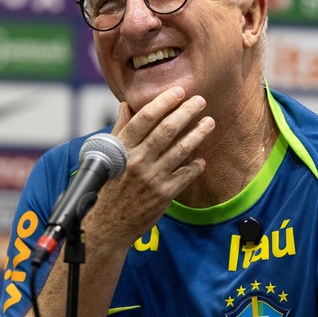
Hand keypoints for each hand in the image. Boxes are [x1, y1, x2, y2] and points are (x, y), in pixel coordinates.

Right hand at [84, 87, 214, 247]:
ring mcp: (152, 178)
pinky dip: (195, 165)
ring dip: (197, 134)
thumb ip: (121, 129)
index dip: (164, 102)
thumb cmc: (108, 186)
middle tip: (200, 101)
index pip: (145, 117)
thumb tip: (126, 104)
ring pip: (180, 150)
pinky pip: (185, 175)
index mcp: (122, 148)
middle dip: (186, 112)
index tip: (178, 91)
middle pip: (166, 130)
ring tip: (209, 122)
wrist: (107, 225)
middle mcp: (137, 160)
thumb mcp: (108, 156)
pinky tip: (201, 159)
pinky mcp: (164, 195)